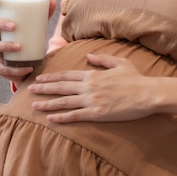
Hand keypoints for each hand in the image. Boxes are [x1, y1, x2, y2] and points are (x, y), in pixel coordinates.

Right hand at [0, 0, 56, 85]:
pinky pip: (2, 68)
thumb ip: (42, 15)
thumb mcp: (34, 29)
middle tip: (14, 26)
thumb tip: (52, 1)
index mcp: (0, 24)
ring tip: (19, 46)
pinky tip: (27, 68)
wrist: (26, 68)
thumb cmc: (27, 42)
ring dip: (5, 45)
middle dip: (0, 24)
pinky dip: (15, 69)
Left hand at [28, 53, 163, 122]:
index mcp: (93, 74)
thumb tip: (90, 57)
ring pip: (64, 101)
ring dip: (48, 103)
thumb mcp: (120, 63)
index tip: (40, 78)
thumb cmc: (136, 78)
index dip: (52, 77)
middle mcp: (88, 86)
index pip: (67, 75)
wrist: (147, 93)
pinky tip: (51, 119)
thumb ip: (103, 59)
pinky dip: (61, 117)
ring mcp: (91, 100)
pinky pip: (75, 115)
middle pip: (61, 87)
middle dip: (44, 88)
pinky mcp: (97, 113)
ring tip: (34, 105)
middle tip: (29, 90)